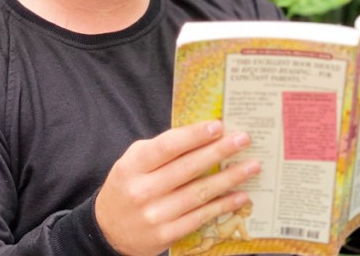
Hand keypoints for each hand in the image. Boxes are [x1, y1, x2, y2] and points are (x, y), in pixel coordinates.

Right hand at [95, 120, 260, 255]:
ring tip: (251, 166)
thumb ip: (160, 150)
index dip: (194, 135)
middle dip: (219, 152)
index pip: (167, 146)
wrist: (107, 231)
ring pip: (199, 193)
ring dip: (229, 179)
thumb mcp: (133, 163)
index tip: (218, 125)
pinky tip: (240, 196)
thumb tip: (201, 134)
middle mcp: (143, 191)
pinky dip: (223, 205)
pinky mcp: (166, 235)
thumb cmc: (127, 188)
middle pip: (187, 168)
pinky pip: (201, 217)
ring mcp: (155, 215)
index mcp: (133, 167)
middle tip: (243, 139)